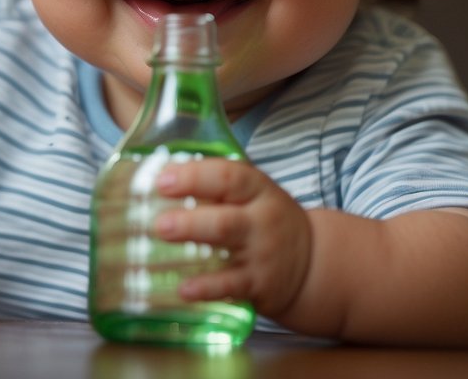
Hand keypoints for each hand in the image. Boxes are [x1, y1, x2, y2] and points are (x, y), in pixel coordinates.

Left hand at [153, 158, 311, 319]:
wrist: (312, 262)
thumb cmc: (265, 220)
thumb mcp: (252, 196)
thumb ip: (214, 186)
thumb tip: (155, 177)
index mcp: (257, 189)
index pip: (229, 177)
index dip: (194, 176)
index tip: (163, 179)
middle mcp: (262, 219)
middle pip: (226, 215)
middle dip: (190, 217)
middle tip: (157, 220)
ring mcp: (262, 253)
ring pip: (229, 244)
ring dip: (194, 238)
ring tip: (163, 235)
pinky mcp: (260, 284)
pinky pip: (232, 286)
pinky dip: (207, 288)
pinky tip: (184, 290)